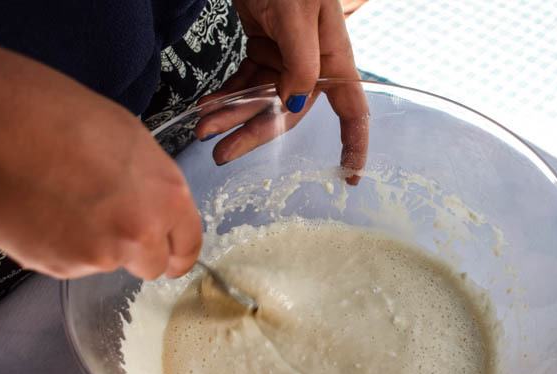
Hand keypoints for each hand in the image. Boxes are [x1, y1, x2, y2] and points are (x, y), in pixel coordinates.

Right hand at [0, 31, 201, 279]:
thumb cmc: (61, 117)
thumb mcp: (132, 141)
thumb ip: (153, 187)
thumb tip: (156, 208)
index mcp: (168, 198)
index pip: (188, 247)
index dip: (178, 253)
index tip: (171, 258)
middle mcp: (141, 232)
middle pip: (152, 265)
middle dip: (137, 253)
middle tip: (110, 227)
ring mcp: (100, 255)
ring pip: (107, 264)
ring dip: (94, 245)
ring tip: (65, 204)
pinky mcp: (61, 267)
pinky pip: (70, 265)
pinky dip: (60, 248)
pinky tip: (44, 213)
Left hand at [195, 0, 368, 181]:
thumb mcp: (298, 15)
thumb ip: (300, 63)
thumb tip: (293, 103)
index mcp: (333, 58)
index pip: (353, 109)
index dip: (354, 144)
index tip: (350, 175)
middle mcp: (311, 64)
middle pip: (287, 113)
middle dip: (254, 133)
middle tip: (221, 152)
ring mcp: (284, 58)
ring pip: (259, 101)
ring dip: (230, 115)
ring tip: (202, 127)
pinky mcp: (261, 49)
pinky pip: (244, 82)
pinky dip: (225, 95)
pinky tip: (207, 105)